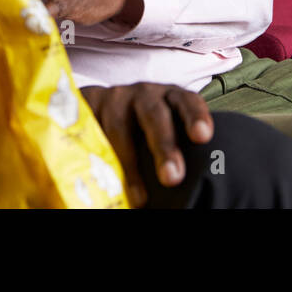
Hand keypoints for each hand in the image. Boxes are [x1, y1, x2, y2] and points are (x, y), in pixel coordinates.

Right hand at [80, 83, 212, 206]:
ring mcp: (115, 98)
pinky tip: (100, 175)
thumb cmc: (144, 127)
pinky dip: (95, 154)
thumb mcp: (163, 131)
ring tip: (140, 197)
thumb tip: (183, 182)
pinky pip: (90, 129)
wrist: (103, 104)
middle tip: (172, 176)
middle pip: (155, 116)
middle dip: (164, 146)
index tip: (202, 136)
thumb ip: (175, 152)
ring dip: (130, 163)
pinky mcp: (89, 105)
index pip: (187, 102)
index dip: (195, 116)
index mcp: (171, 98)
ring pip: (120, 127)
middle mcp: (144, 94)